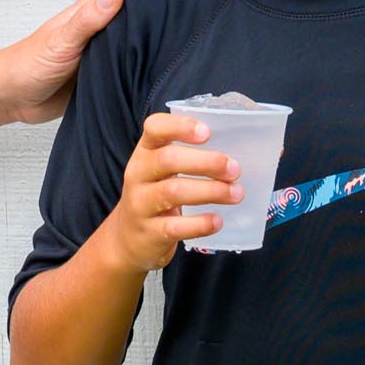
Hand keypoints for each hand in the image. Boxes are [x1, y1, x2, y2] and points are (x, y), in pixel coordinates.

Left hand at [0, 0, 206, 124]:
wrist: (13, 96)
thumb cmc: (29, 65)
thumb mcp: (60, 42)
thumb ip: (87, 20)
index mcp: (97, 5)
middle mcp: (108, 19)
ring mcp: (110, 41)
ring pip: (150, 22)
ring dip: (176, 14)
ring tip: (211, 13)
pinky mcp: (111, 66)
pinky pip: (142, 51)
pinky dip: (162, 46)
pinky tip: (181, 55)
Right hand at [96, 112, 239, 273]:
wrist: (128, 238)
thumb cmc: (155, 195)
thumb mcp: (161, 171)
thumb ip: (188, 156)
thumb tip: (236, 153)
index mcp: (145, 151)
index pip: (154, 128)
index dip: (180, 126)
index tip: (207, 132)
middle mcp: (139, 174)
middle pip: (168, 159)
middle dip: (206, 162)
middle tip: (234, 169)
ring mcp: (140, 204)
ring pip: (173, 192)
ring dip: (210, 191)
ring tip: (235, 193)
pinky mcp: (149, 232)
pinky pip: (175, 226)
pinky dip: (200, 223)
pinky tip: (217, 221)